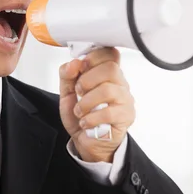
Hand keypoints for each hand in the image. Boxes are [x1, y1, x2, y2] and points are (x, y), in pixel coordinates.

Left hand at [59, 47, 134, 162]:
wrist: (87, 140)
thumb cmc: (81, 114)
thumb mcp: (67, 92)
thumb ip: (67, 74)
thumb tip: (74, 62)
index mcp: (107, 73)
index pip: (110, 53)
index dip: (93, 57)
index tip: (80, 67)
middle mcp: (119, 83)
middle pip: (110, 68)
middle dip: (87, 80)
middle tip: (78, 92)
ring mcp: (125, 100)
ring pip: (108, 90)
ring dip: (86, 102)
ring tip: (79, 111)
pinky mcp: (125, 117)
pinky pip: (109, 113)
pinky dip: (90, 118)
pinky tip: (86, 122)